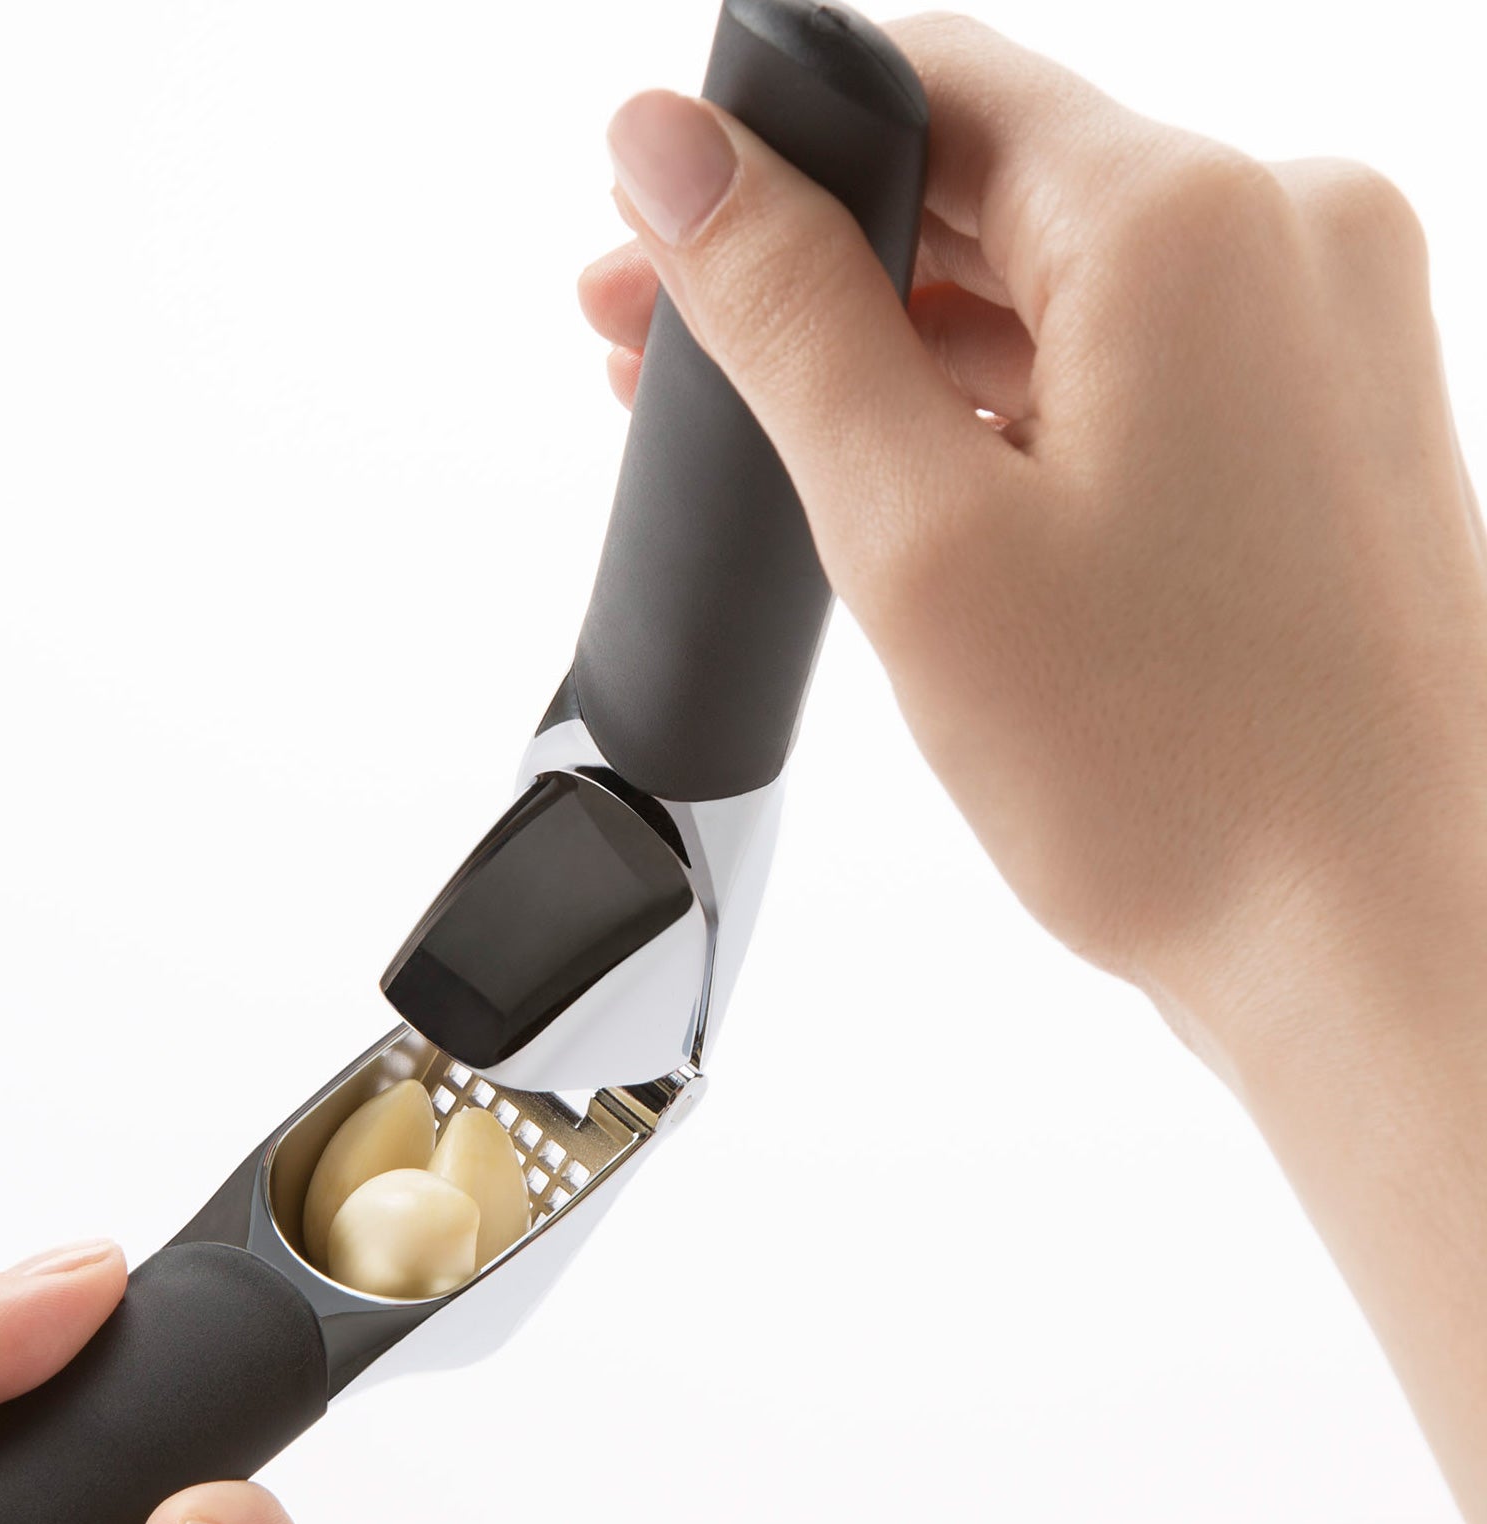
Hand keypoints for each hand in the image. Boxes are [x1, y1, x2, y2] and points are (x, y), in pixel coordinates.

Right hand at [584, 12, 1486, 1043]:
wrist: (1371, 938)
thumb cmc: (1173, 771)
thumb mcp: (916, 529)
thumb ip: (785, 316)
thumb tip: (670, 146)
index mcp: (1190, 218)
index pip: (929, 82)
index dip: (767, 143)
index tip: (652, 222)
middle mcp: (1287, 234)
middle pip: (986, 183)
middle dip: (812, 258)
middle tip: (655, 339)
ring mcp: (1321, 333)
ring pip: (1053, 281)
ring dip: (897, 340)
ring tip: (766, 434)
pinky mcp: (1320, 428)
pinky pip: (1128, 364)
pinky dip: (1005, 404)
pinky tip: (908, 473)